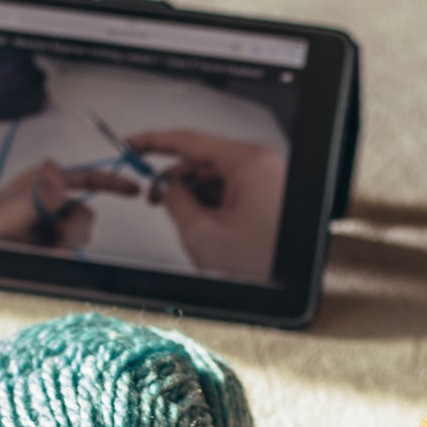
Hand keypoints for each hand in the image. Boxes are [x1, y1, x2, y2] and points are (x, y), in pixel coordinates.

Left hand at [0, 159, 137, 250]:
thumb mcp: (3, 214)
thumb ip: (34, 198)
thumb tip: (56, 172)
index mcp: (36, 185)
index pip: (83, 177)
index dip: (110, 182)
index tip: (132, 189)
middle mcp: (43, 204)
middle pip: (84, 216)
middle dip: (72, 232)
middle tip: (52, 241)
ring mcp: (43, 227)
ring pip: (76, 238)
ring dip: (62, 249)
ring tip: (37, 253)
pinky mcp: (41, 248)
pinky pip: (65, 255)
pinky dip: (57, 259)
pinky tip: (38, 259)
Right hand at [126, 129, 285, 277]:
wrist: (294, 285)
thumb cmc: (265, 264)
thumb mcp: (202, 233)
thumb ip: (175, 202)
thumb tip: (165, 189)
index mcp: (247, 163)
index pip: (189, 141)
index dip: (153, 142)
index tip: (133, 145)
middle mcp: (260, 166)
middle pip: (202, 161)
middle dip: (174, 180)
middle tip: (152, 197)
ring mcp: (265, 181)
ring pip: (214, 179)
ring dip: (193, 198)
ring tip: (186, 223)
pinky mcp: (266, 197)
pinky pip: (229, 192)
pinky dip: (210, 206)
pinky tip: (203, 225)